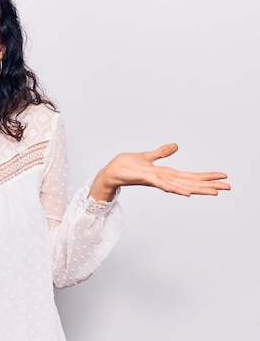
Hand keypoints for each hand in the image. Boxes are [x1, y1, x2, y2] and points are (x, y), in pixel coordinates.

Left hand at [89, 143, 230, 200]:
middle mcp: (164, 179)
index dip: (207, 177)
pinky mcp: (147, 179)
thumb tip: (176, 146)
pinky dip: (175, 189)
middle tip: (229, 187)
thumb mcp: (148, 156)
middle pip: (191, 183)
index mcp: (166, 174)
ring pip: (182, 186)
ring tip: (215, 192)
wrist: (110, 171)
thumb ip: (162, 153)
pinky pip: (164, 185)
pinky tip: (187, 194)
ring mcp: (157, 180)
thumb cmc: (127, 166)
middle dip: (210, 185)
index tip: (223, 178)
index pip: (190, 176)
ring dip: (198, 189)